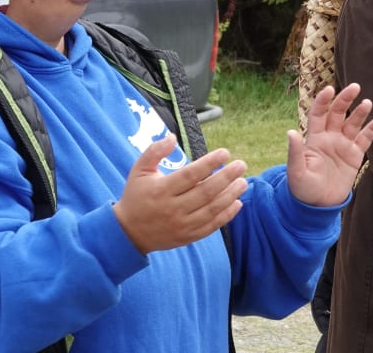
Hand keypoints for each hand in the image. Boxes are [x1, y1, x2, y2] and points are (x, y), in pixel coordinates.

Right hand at [113, 136, 248, 253]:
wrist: (129, 233)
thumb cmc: (136, 196)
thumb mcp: (139, 170)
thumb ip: (154, 151)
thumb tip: (173, 137)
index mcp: (161, 190)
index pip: (190, 175)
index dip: (209, 163)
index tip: (225, 152)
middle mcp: (173, 208)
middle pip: (206, 192)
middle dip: (227, 177)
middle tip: (241, 165)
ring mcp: (182, 224)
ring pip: (212, 209)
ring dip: (231, 195)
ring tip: (243, 182)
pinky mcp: (187, 237)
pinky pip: (211, 226)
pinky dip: (226, 215)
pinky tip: (237, 203)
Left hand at [287, 83, 372, 205]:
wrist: (318, 205)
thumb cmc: (302, 189)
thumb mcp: (296, 171)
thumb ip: (296, 152)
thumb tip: (290, 132)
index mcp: (314, 138)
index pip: (319, 114)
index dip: (323, 101)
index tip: (329, 89)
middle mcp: (329, 137)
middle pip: (338, 113)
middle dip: (345, 99)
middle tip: (355, 86)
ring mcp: (343, 145)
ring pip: (353, 123)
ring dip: (360, 112)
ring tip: (367, 102)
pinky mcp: (355, 156)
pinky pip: (365, 139)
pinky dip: (372, 129)